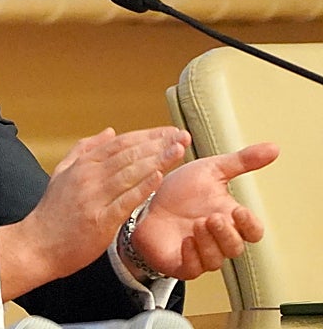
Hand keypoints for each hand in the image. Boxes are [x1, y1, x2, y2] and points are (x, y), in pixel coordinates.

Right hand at [0, 126, 188, 299]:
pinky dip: (142, 188)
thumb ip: (84, 150)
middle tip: (182, 136)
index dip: (147, 135)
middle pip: (128, 154)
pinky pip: (124, 201)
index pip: (120, 143)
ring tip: (178, 151)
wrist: (38, 244)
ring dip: (157, 160)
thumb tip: (109, 131)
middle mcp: (88, 177)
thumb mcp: (62, 172)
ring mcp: (93, 198)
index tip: (170, 131)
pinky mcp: (100, 220)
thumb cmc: (52, 212)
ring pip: (129, 173)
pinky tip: (159, 177)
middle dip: (158, 144)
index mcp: (82, 165)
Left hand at [128, 141, 278, 279]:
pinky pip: (193, 269)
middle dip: (227, 234)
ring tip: (198, 224)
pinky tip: (186, 241)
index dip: (250, 224)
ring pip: (216, 259)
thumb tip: (273, 148)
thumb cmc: (179, 190)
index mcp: (229, 219)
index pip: (252, 231)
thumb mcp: (210, 170)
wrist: (143, 200)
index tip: (239, 210)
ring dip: (209, 243)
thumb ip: (241, 161)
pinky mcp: (180, 263)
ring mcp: (199, 253)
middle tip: (214, 218)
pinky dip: (192, 256)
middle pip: (235, 247)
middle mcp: (216, 239)